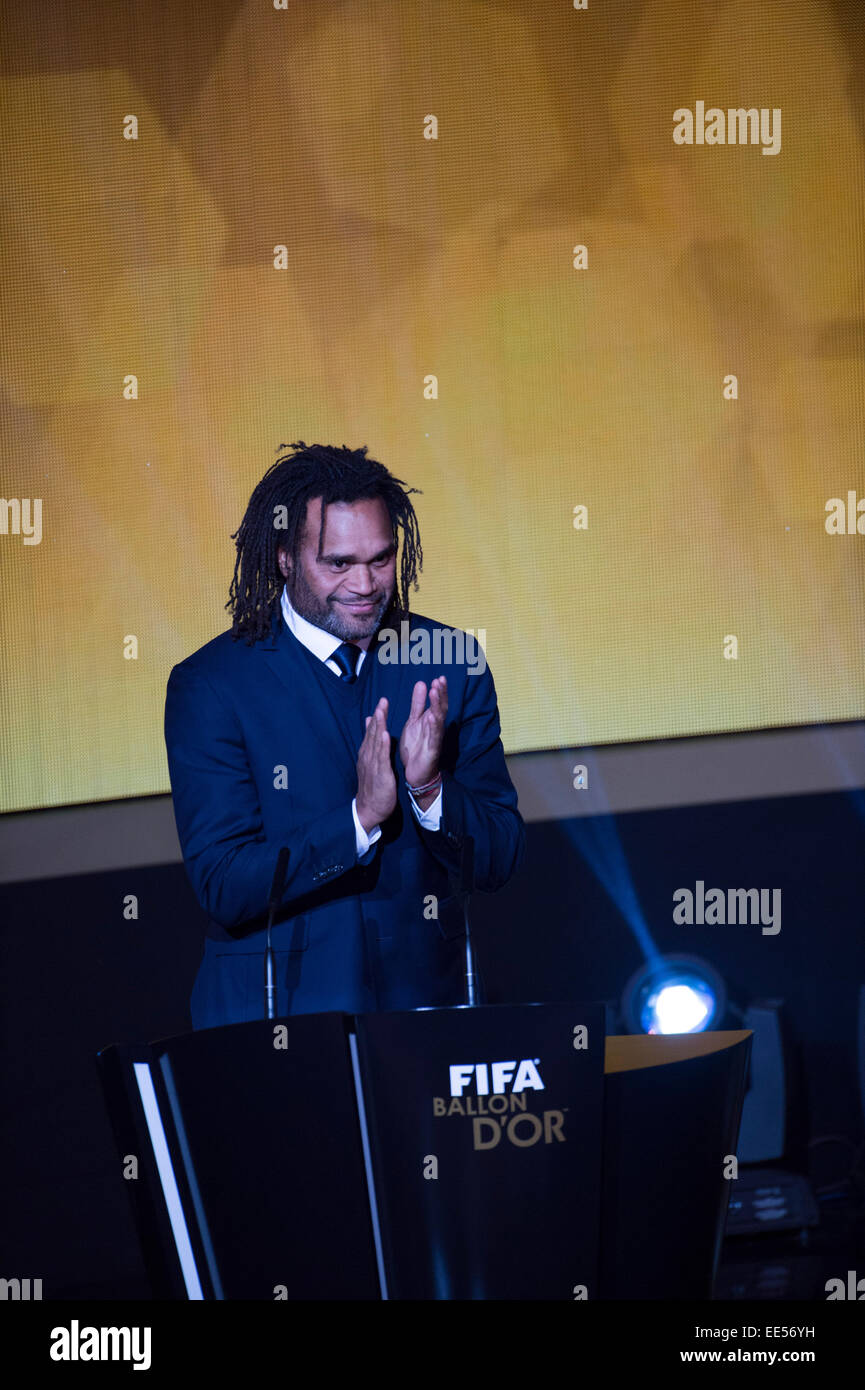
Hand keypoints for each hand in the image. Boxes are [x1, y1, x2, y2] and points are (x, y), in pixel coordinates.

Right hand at [356, 697, 396, 831]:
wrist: (368, 809)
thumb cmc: (372, 787)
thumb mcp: (371, 764)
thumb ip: (372, 747)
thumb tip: (373, 731)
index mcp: (367, 754)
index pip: (372, 732)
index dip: (377, 717)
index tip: (382, 702)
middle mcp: (368, 756)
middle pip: (373, 733)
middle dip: (378, 716)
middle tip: (382, 700)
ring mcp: (372, 765)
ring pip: (375, 742)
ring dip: (378, 726)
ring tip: (381, 711)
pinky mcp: (379, 774)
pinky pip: (380, 758)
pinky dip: (381, 745)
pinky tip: (384, 734)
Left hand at [399, 677, 447, 788]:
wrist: (415, 772)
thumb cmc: (416, 746)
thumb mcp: (414, 721)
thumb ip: (418, 704)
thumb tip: (422, 683)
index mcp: (430, 720)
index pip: (437, 703)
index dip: (439, 691)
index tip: (438, 678)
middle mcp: (435, 728)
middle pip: (440, 708)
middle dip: (441, 695)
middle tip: (440, 681)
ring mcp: (435, 738)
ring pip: (438, 720)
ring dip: (436, 706)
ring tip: (435, 693)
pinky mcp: (432, 750)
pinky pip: (433, 737)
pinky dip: (433, 726)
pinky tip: (432, 717)